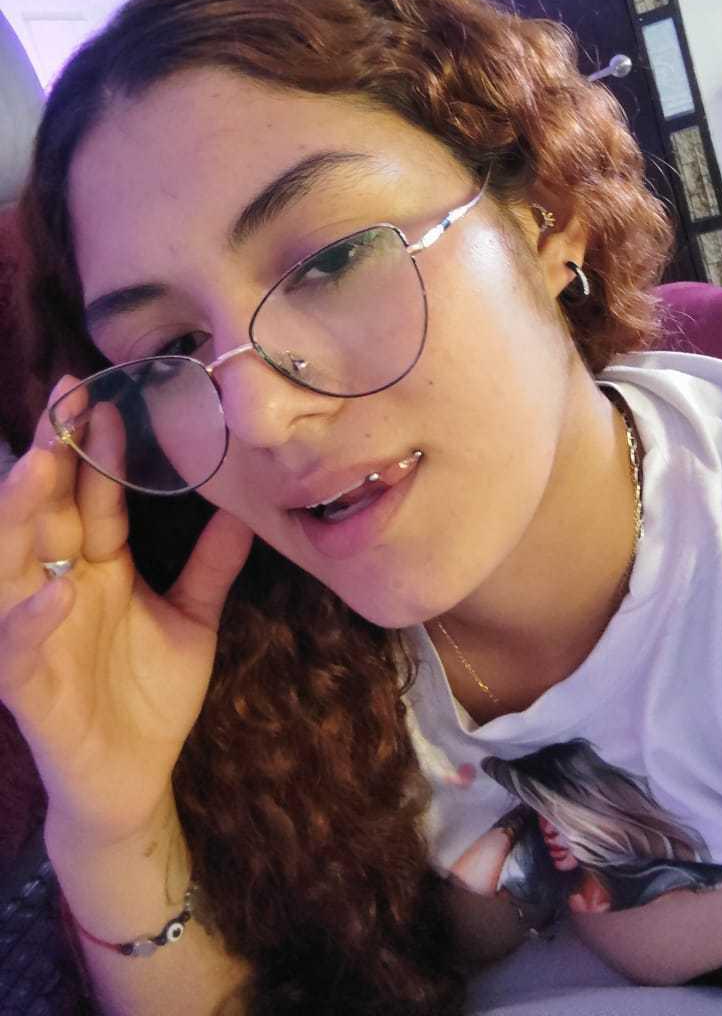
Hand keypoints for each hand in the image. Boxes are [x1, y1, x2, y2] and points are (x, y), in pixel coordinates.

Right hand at [0, 378, 252, 847]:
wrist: (134, 779)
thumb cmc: (152, 694)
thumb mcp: (194, 617)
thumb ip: (212, 564)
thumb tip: (246, 508)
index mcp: (97, 567)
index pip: (92, 498)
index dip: (97, 451)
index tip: (104, 395)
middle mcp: (60, 587)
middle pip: (47, 512)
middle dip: (52, 456)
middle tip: (64, 400)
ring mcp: (38, 633)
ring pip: (14, 564)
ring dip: (23, 515)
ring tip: (39, 466)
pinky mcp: (29, 686)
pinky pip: (21, 647)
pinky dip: (34, 618)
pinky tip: (56, 590)